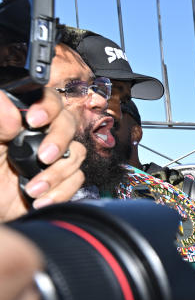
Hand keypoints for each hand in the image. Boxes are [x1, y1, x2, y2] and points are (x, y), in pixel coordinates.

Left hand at [0, 88, 84, 218]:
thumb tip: (13, 112)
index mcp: (21, 120)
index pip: (47, 99)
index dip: (47, 107)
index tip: (34, 120)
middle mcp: (41, 134)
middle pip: (68, 124)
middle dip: (59, 141)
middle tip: (43, 157)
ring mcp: (54, 156)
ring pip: (75, 154)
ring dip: (56, 174)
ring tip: (32, 189)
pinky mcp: (63, 179)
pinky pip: (76, 180)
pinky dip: (60, 192)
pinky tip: (39, 199)